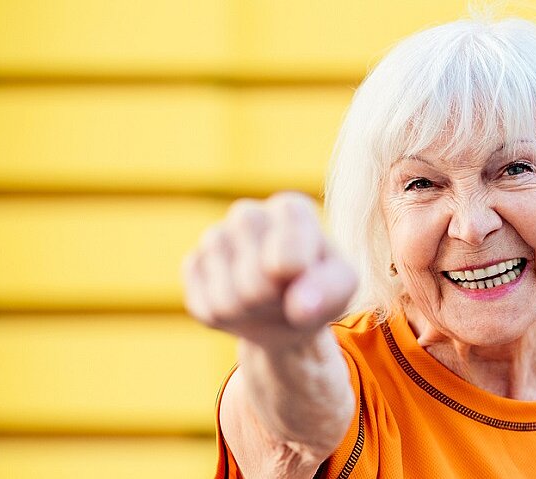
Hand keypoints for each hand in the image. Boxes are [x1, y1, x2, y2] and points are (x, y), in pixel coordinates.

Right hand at [181, 191, 357, 349]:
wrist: (287, 307)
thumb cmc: (320, 287)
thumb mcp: (342, 287)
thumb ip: (331, 290)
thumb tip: (301, 307)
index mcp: (291, 209)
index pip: (287, 259)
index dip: (296, 283)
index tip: (305, 277)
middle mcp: (248, 214)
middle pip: (254, 285)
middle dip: (274, 303)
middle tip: (285, 294)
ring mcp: (215, 237)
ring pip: (227, 301)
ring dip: (250, 314)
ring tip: (266, 301)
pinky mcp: (193, 263)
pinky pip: (205, 308)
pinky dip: (226, 320)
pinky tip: (241, 304)